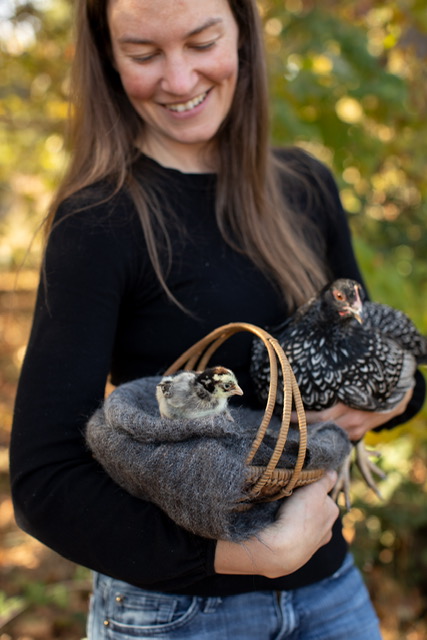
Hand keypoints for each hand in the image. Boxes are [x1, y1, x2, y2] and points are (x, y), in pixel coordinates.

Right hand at [214, 471, 338, 578]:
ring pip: (304, 526)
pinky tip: (279, 529)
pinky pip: (294, 538)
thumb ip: (325, 481)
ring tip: (281, 514)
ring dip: (295, 520)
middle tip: (289, 500)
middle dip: (303, 506)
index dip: (310, 490)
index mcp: (332, 514)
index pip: (323, 496)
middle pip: (314, 512)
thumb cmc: (300, 517)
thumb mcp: (313, 491)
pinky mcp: (298, 555)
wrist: (282, 549)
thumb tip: (333, 473)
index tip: (299, 488)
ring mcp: (312, 545)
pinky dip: (288, 533)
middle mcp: (326, 531)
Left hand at [292, 388, 413, 440]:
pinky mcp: (358, 435)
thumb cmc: (373, 384)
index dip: (303, 418)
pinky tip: (313, 433)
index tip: (287, 416)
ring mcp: (355, 431)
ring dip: (313, 433)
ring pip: (329, 435)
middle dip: (303, 429)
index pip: (321, 418)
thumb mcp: (356, 381)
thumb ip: (338, 381)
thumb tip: (316, 368)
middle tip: (285, 426)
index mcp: (349, 408)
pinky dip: (326, 435)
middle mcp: (351, 422)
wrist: (398, 397)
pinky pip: (338, 437)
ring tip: (294, 430)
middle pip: (322, 429)